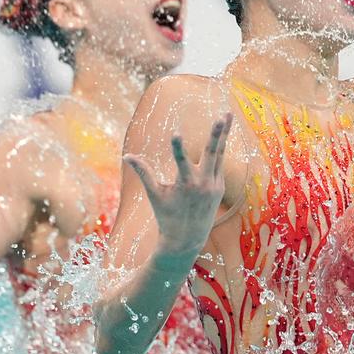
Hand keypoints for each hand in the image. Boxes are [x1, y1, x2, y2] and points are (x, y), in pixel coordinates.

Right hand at [123, 114, 231, 255]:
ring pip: (220, 154)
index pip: (181, 162)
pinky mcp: (219, 187)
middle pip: (212, 153)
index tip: (176, 133)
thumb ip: (143, 172)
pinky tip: (225, 131)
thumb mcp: (154, 194)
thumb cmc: (166, 215)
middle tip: (221, 116)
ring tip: (227, 113)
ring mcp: (214, 184)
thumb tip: (126, 156)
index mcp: (185, 185)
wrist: (187, 240)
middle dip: (217, 134)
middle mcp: (203, 183)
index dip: (177, 147)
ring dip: (224, 134)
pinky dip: (221, 147)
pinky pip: (221, 162)